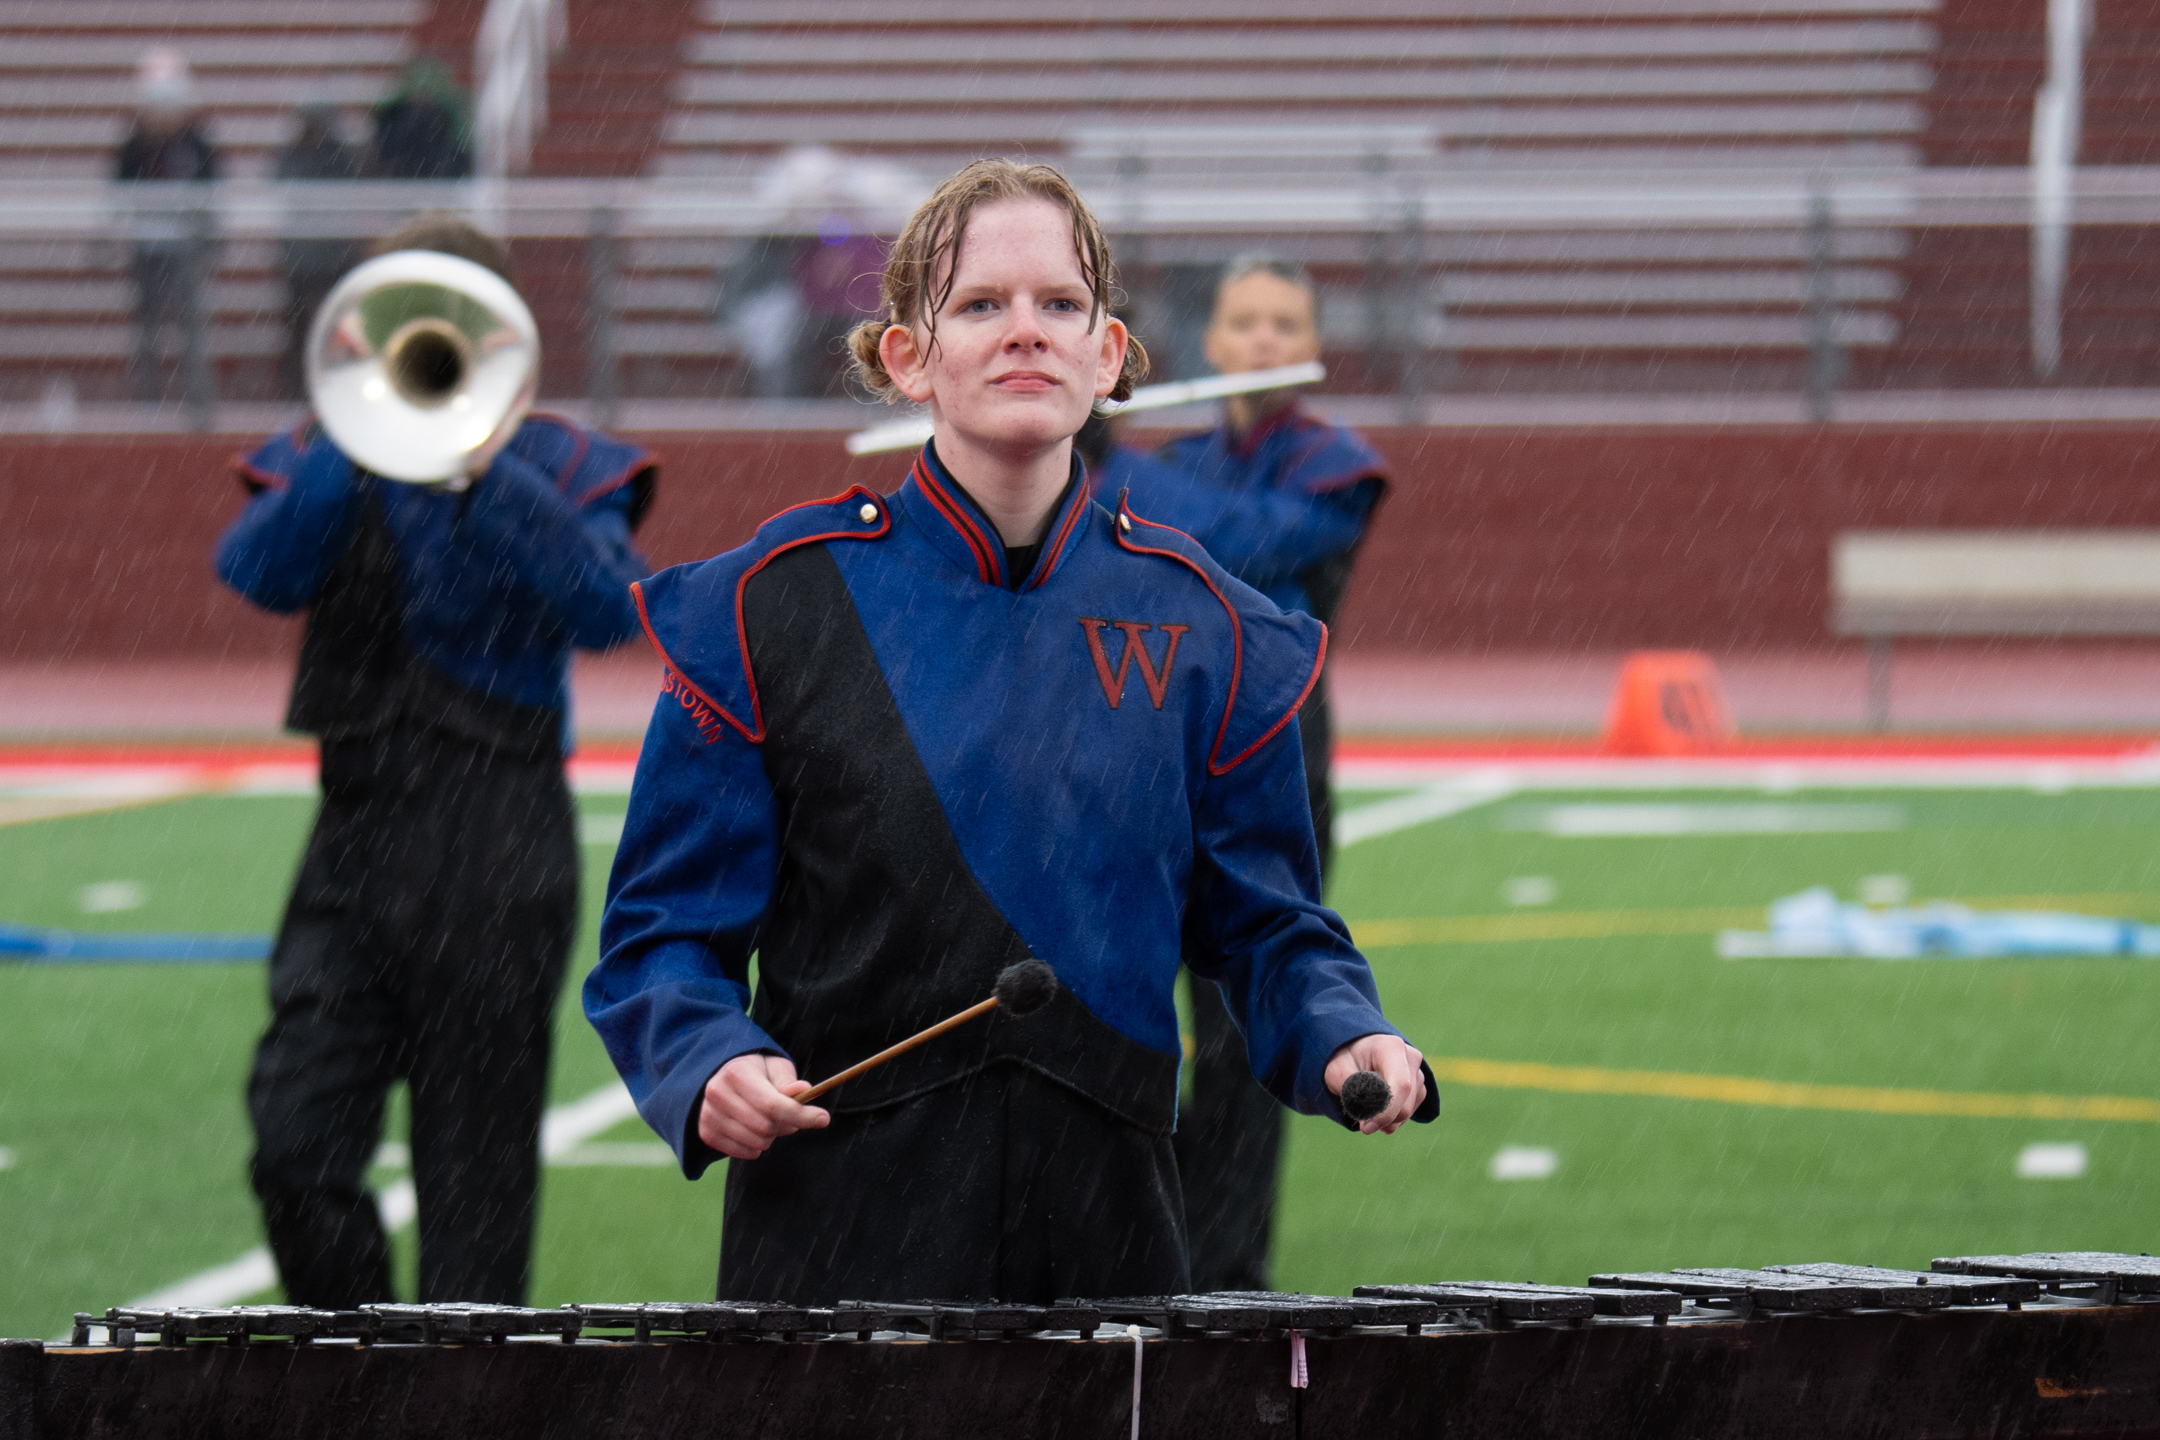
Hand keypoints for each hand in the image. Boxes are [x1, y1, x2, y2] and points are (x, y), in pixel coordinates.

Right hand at [697, 1053, 829, 1159]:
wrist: (720, 1078)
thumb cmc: (756, 1072)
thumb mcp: (774, 1067)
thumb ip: (788, 1081)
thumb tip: (803, 1090)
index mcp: (737, 1072)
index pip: (771, 1104)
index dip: (800, 1115)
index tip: (823, 1118)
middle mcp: (717, 1093)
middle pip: (765, 1127)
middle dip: (788, 1125)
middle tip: (792, 1117)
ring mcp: (708, 1115)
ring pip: (756, 1143)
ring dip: (772, 1137)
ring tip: (770, 1120)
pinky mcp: (706, 1133)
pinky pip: (743, 1153)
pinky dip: (757, 1147)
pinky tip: (755, 1130)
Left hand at [1323, 1034, 1426, 1134]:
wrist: (1355, 1051)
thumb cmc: (1345, 1058)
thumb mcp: (1336, 1069)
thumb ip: (1349, 1088)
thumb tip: (1368, 1113)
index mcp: (1392, 1048)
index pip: (1401, 1085)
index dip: (1387, 1111)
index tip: (1368, 1126)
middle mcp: (1411, 1058)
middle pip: (1405, 1105)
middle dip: (1381, 1121)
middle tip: (1361, 1123)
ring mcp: (1418, 1074)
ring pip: (1407, 1113)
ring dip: (1385, 1121)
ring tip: (1365, 1110)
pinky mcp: (1419, 1088)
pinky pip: (1409, 1114)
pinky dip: (1391, 1119)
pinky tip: (1377, 1108)